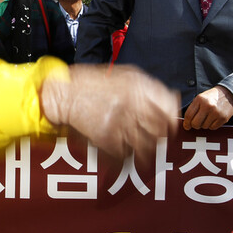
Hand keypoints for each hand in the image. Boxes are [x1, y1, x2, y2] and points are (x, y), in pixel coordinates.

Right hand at [40, 64, 179, 161]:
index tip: (168, 125)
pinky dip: (125, 157)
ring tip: (140, 152)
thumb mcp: (123, 75)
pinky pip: (126, 155)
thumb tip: (170, 100)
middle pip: (161, 130)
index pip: (169, 109)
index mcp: (139, 87)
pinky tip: (120, 151)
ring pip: (147, 147)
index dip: (170, 119)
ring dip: (146, 152)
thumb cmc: (89, 84)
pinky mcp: (108, 140)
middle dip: (159, 137)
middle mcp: (133, 105)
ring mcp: (121, 123)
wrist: (61, 95)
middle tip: (155, 140)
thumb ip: (147, 88)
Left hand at [183, 85, 232, 130]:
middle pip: (195, 123)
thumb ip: (193, 108)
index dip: (186, 123)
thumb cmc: (212, 97)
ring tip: (208, 117)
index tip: (186, 126)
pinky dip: (212, 125)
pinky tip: (213, 119)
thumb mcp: (200, 98)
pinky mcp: (223, 118)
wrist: (228, 94)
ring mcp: (216, 112)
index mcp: (200, 99)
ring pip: (204, 127)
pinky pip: (212, 128)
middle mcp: (208, 106)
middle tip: (197, 123)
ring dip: (204, 124)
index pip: (189, 115)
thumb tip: (186, 123)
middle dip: (195, 125)